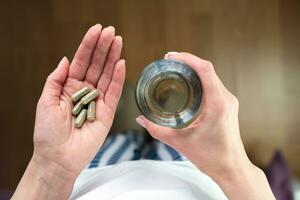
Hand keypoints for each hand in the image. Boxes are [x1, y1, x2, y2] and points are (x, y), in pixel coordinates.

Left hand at [33, 24, 124, 177]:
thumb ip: (56, 79)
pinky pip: (114, 93)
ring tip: (118, 41)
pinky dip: (118, 78)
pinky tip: (121, 63)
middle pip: (96, 65)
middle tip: (111, 32)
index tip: (96, 30)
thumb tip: (66, 59)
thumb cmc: (48, 132)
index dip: (88, 46)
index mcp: (69, 87)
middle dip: (103, 48)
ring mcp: (98, 101)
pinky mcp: (107, 112)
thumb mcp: (45, 101)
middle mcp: (85, 92)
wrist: (58, 157)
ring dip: (113, 58)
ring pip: (107, 75)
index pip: (81, 62)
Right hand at [136, 52, 274, 199]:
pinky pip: (214, 84)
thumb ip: (157, 129)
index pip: (205, 69)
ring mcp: (229, 101)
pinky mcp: (227, 105)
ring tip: (176, 68)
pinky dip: (200, 78)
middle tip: (169, 61)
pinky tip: (187, 82)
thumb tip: (141, 119)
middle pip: (207, 69)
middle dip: (187, 61)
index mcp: (217, 104)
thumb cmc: (211, 157)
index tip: (170, 57)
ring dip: (194, 69)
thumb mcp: (179, 142)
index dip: (187, 58)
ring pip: (211, 76)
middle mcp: (226, 98)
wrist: (231, 168)